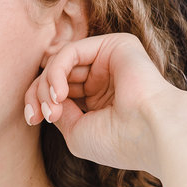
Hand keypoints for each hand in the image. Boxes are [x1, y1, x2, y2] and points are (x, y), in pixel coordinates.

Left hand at [21, 32, 186, 175]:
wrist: (153, 134)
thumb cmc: (119, 141)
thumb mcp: (76, 132)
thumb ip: (58, 110)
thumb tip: (45, 96)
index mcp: (98, 99)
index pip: (56, 91)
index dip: (37, 101)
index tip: (33, 120)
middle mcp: (103, 78)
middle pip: (54, 74)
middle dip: (38, 94)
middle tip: (40, 116)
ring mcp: (109, 60)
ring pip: (60, 62)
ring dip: (46, 85)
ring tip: (52, 107)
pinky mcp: (114, 45)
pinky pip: (71, 51)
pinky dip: (57, 72)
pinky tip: (60, 93)